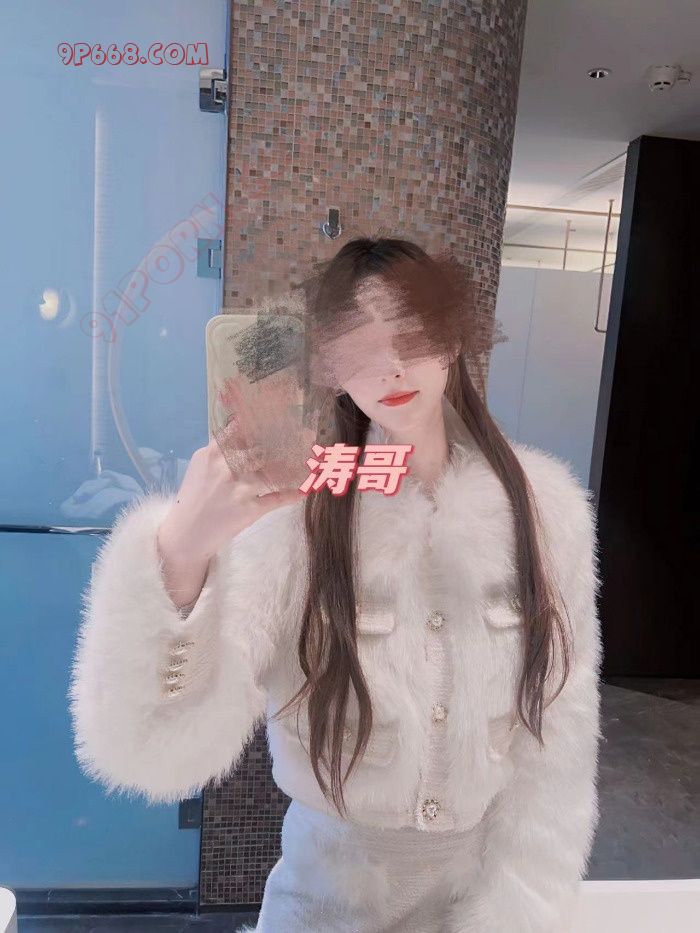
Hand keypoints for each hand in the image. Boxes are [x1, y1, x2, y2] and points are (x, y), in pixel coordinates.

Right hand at [157, 434, 305, 568]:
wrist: (185, 535)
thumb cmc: (194, 497)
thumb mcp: (201, 467)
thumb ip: (220, 448)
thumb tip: (240, 425)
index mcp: (212, 454)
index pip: (240, 429)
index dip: (263, 421)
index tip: (282, 414)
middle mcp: (226, 468)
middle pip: (261, 448)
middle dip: (286, 440)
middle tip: (307, 434)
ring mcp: (239, 489)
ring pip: (273, 471)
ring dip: (295, 464)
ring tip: (313, 457)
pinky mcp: (249, 510)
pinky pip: (277, 498)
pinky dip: (294, 493)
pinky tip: (307, 489)